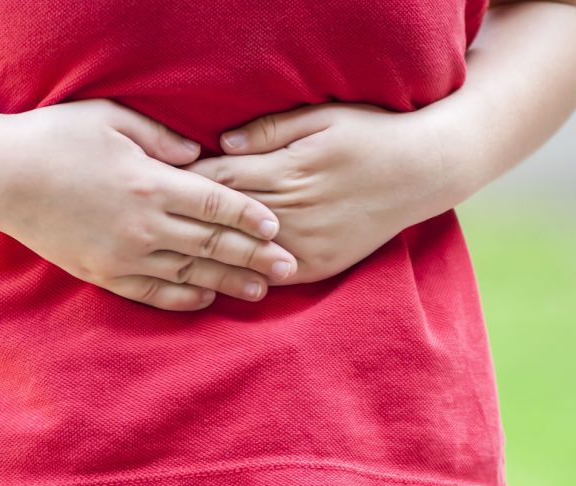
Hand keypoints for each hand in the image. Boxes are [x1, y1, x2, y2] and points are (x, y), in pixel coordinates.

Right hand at [0, 98, 298, 310]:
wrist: (0, 177)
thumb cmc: (55, 137)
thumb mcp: (112, 119)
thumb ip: (162, 138)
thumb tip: (201, 157)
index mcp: (150, 183)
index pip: (217, 204)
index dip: (251, 217)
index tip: (277, 225)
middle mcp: (143, 225)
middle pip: (212, 244)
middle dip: (255, 256)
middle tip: (289, 266)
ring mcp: (123, 255)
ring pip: (189, 273)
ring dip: (228, 282)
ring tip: (260, 291)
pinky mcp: (103, 273)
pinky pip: (152, 292)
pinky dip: (183, 297)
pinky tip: (206, 299)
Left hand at [179, 102, 470, 284]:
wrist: (423, 173)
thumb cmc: (369, 135)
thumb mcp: (321, 117)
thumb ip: (268, 131)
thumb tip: (220, 144)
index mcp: (289, 170)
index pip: (223, 179)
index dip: (188, 182)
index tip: (159, 181)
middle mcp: (295, 211)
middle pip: (226, 218)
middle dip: (188, 219)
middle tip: (152, 220)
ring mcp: (307, 244)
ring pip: (243, 254)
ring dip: (206, 255)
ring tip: (171, 254)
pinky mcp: (319, 266)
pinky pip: (270, 277)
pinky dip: (242, 277)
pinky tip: (214, 277)